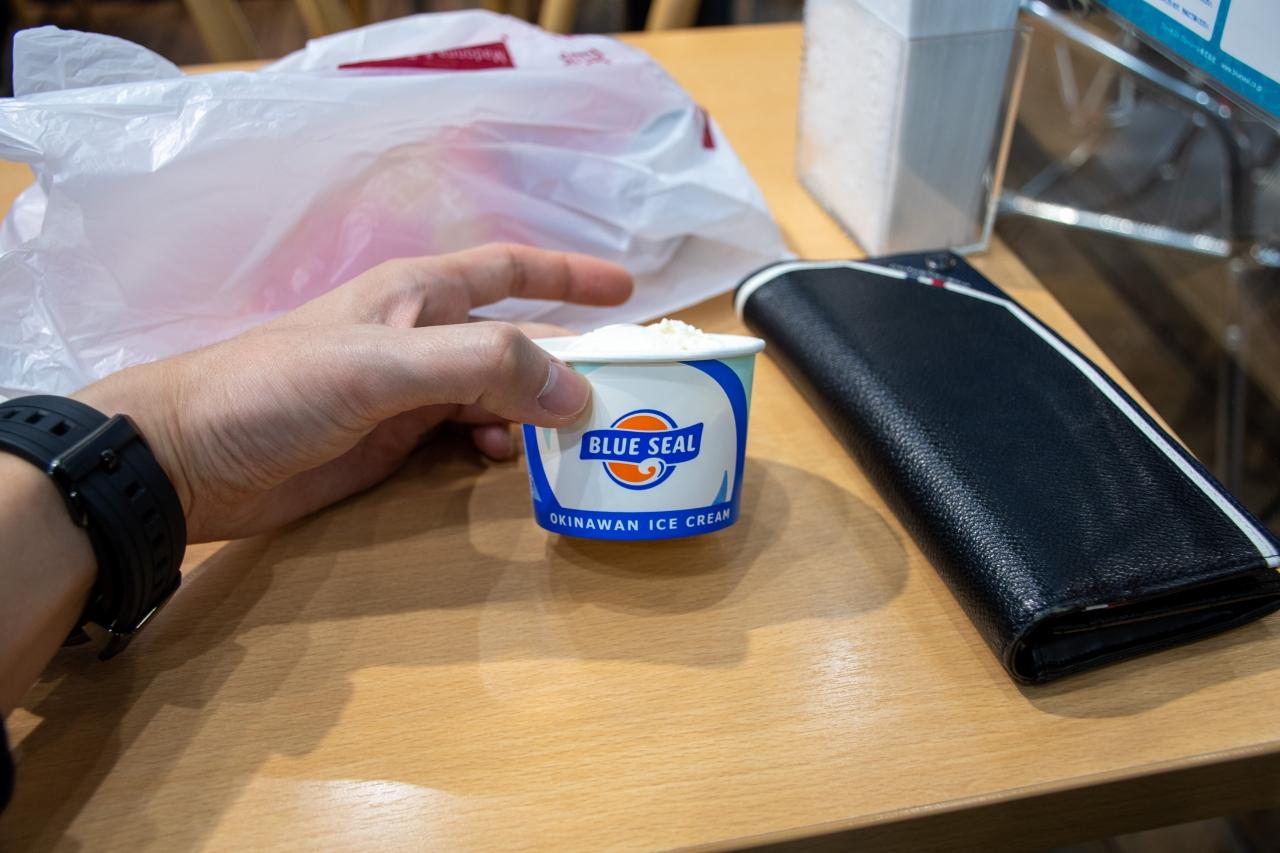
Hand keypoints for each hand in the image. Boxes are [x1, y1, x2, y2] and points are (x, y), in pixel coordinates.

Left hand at [73, 244, 631, 541]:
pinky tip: (506, 462)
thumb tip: (575, 392)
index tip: (629, 292)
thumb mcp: (383, 365)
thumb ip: (480, 367)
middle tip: (620, 394)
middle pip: (515, 343)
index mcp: (419, 295)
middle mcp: (422, 339)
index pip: (511, 270)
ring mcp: (409, 395)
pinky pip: (467, 439)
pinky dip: (497, 447)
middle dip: (566, 363)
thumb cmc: (278, 389)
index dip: (569, 275)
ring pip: (497, 396)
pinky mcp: (394, 445)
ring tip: (565, 440)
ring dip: (534, 414)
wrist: (191, 459)